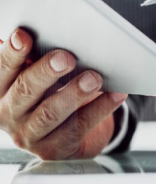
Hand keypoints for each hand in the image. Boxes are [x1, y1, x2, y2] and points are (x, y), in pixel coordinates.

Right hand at [0, 29, 126, 159]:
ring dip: (74, 93)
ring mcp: (29, 135)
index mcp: (0, 89)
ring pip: (50, 113)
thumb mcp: (39, 75)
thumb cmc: (50, 92)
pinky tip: (116, 94)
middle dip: (45, 72)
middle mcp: (8, 114)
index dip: (11, 53)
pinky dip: (100, 108)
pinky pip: (78, 127)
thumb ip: (38, 59)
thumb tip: (57, 34)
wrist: (64, 133)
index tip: (24, 35)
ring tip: (94, 78)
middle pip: (24, 90)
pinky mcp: (54, 149)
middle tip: (66, 58)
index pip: (1, 69)